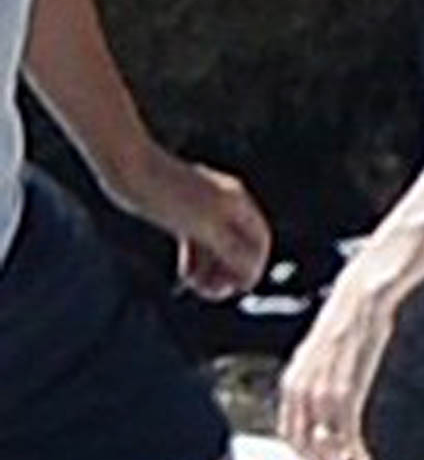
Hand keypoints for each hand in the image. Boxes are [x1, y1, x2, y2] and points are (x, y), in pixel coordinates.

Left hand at [110, 143, 271, 300]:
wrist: (128, 167)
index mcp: (237, 202)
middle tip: (215, 293)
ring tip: (197, 288)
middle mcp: (224, 205)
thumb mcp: (206, 228)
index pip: (259, 240)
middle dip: (229, 272)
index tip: (240, 287)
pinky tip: (186, 276)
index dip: (255, 266)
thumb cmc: (168, 193)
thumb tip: (251, 275)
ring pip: (216, 248)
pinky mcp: (181, 215)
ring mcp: (202, 210)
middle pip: (238, 247)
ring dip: (210, 271)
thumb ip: (233, 253)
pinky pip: (197, 244)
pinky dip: (195, 261)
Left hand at [278, 268, 395, 459]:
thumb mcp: (321, 355)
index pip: (288, 432)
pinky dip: (354, 452)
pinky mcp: (346, 390)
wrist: (360, 299)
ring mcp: (322, 391)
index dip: (303, 456)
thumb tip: (323, 409)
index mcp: (292, 381)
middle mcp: (301, 389)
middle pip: (302, 444)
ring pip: (323, 444)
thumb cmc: (346, 322)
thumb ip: (317, 382)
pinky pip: (346, 433)